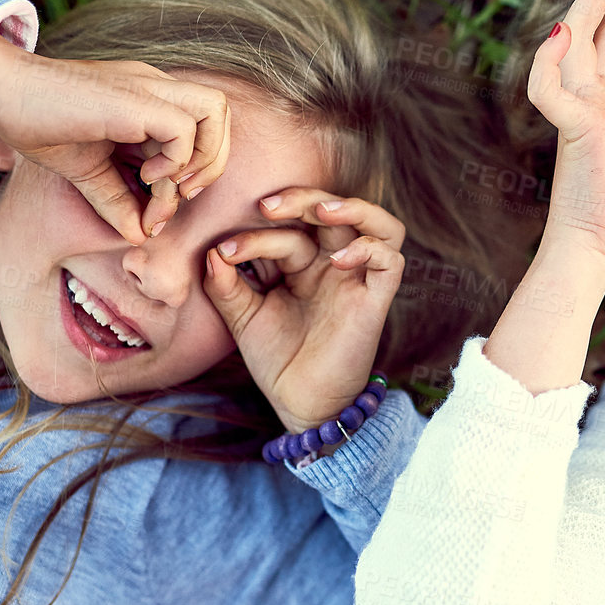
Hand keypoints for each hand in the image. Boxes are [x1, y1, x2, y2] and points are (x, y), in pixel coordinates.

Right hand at [0, 32, 229, 242]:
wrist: (0, 90)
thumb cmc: (37, 123)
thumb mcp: (87, 171)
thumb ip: (117, 199)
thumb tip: (138, 236)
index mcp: (149, 100)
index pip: (202, 129)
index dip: (193, 174)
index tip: (155, 211)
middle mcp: (157, 87)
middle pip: (221, 116)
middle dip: (210, 166)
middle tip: (174, 197)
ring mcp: (149, 87)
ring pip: (216, 112)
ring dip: (201, 159)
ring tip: (164, 185)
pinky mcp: (137, 98)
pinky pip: (185, 129)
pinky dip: (176, 160)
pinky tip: (145, 174)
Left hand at [201, 188, 404, 432]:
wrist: (299, 405)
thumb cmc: (276, 360)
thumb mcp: (242, 317)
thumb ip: (226, 284)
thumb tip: (213, 251)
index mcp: (303, 265)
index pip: (286, 231)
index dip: (255, 234)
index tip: (223, 252)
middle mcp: (333, 266)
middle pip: (332, 212)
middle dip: (301, 199)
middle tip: (267, 206)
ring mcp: (357, 281)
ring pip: (377, 223)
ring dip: (351, 208)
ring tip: (320, 210)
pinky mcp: (375, 302)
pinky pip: (391, 261)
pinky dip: (370, 248)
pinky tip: (337, 260)